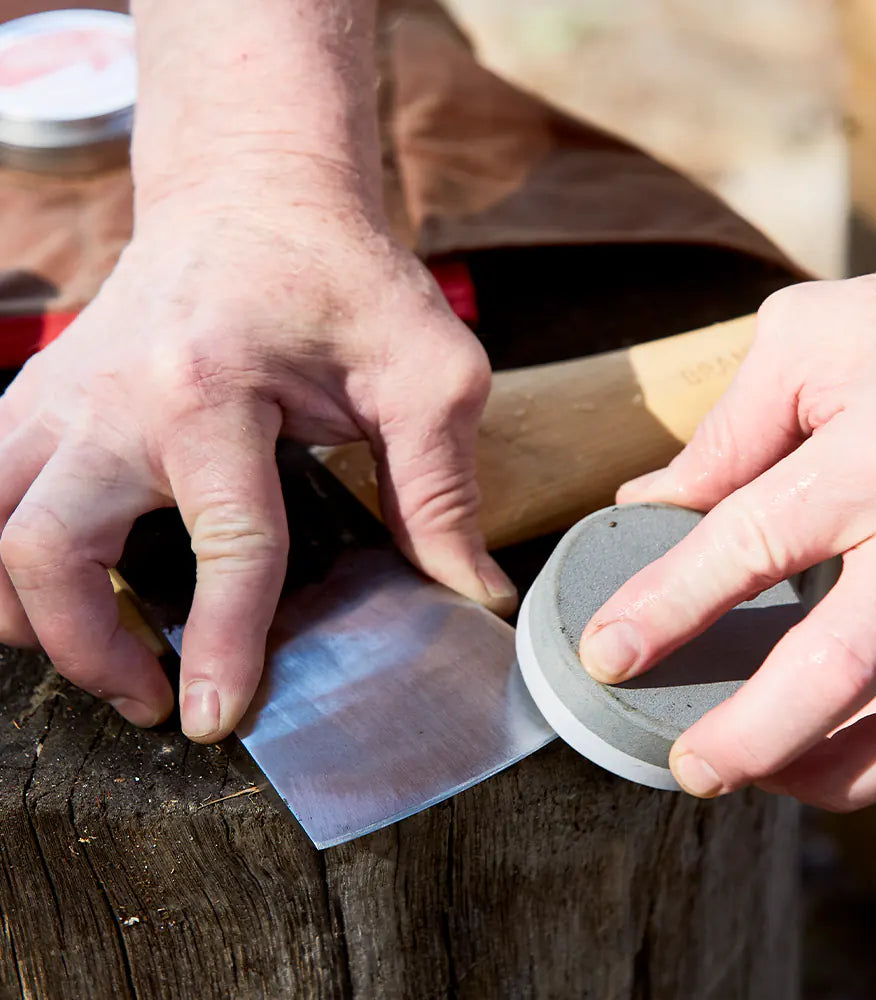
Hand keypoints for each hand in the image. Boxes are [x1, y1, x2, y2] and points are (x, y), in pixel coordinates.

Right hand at [0, 198, 513, 740]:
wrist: (251, 193)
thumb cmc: (342, 276)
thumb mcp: (425, 369)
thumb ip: (444, 487)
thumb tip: (471, 591)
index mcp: (215, 388)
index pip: (225, 543)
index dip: (223, 643)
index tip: (217, 714)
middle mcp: (114, 395)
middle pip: (47, 550)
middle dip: (89, 651)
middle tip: (151, 699)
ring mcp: (61, 391)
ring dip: (26, 612)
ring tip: (97, 654)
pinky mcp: (41, 392)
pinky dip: (3, 554)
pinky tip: (57, 582)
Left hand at [578, 269, 875, 810]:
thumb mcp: (808, 344)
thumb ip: (725, 432)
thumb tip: (646, 505)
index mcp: (872, 454)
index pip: (745, 545)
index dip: (665, 607)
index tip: (605, 656)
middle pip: (840, 664)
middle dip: (755, 732)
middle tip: (691, 771)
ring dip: (832, 767)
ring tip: (758, 779)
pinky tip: (834, 749)